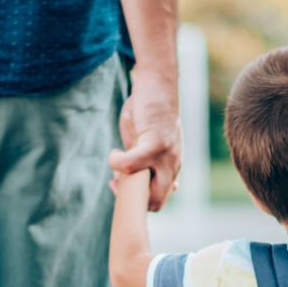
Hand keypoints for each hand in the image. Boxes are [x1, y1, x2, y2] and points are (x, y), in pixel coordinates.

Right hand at [109, 71, 181, 210]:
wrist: (160, 83)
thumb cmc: (149, 111)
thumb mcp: (149, 142)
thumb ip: (145, 162)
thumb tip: (129, 180)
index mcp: (171, 168)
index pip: (160, 201)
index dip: (139, 200)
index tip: (124, 183)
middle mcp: (173, 165)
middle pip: (157, 204)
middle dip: (132, 200)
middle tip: (116, 180)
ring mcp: (166, 156)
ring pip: (146, 191)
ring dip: (123, 183)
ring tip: (117, 161)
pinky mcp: (156, 143)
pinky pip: (131, 165)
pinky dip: (117, 163)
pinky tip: (115, 152)